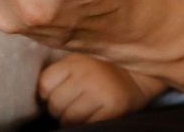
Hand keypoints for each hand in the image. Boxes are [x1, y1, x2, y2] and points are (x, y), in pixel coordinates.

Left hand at [38, 53, 165, 125]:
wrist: (142, 73)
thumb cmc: (105, 68)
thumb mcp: (82, 59)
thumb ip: (63, 72)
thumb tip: (42, 95)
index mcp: (75, 61)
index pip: (45, 84)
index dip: (47, 94)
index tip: (56, 94)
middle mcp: (86, 75)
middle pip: (55, 104)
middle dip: (59, 110)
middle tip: (70, 106)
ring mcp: (100, 92)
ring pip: (69, 119)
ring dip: (72, 120)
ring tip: (82, 112)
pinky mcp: (113, 108)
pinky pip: (88, 125)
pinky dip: (87, 125)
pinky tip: (93, 116)